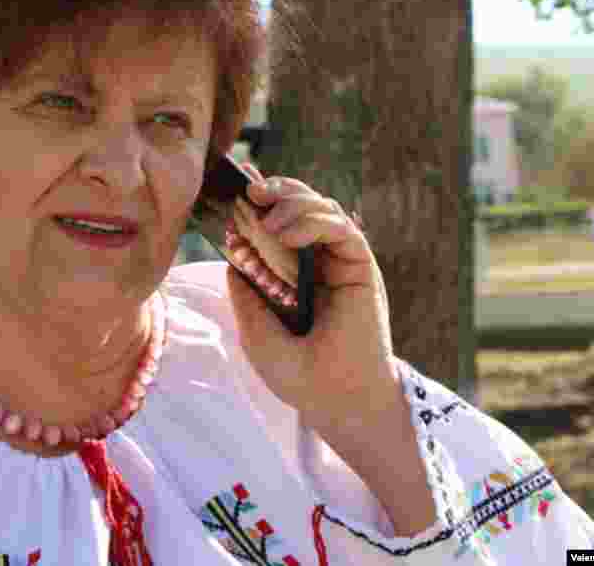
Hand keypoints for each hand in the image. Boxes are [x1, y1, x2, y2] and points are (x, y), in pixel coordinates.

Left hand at [225, 164, 397, 430]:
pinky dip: (313, 221)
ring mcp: (342, 263)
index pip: (281, 225)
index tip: (236, 195)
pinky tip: (287, 232)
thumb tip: (233, 256)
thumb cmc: (301, 376)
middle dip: (278, 191)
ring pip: (323, 209)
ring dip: (293, 204)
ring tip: (267, 222)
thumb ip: (245, 295)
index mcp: (296, 277)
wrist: (338, 401)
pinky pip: (341, 228)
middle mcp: (321, 264)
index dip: (262, 204)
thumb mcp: (256, 333)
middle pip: (302, 207)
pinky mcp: (361, 266)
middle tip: (251, 192)